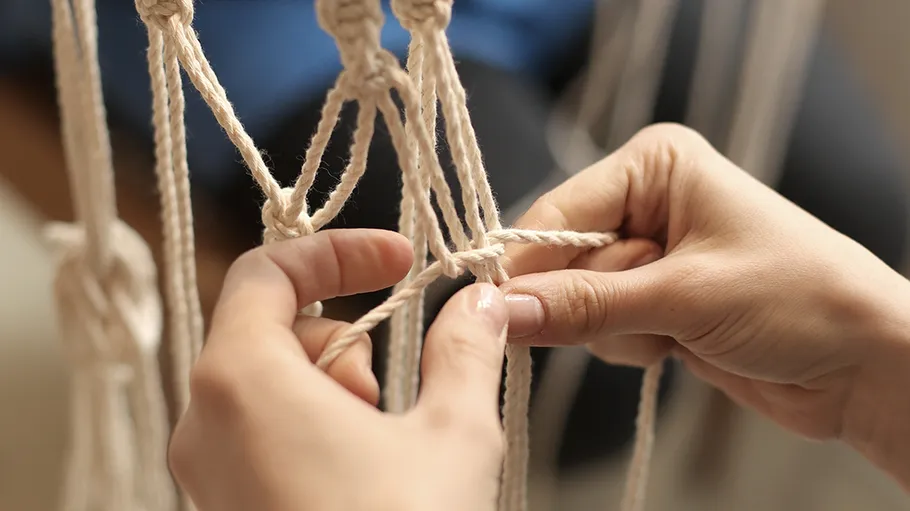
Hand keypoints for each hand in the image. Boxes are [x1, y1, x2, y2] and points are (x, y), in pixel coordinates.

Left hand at [169, 229, 506, 510]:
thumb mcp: (454, 436)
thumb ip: (466, 351)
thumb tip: (482, 302)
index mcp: (242, 381)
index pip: (267, 270)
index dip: (339, 252)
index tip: (400, 259)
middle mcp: (204, 422)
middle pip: (270, 326)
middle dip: (345, 337)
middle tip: (394, 393)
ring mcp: (206, 470)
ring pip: (268, 382)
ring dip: (334, 388)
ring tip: (382, 445)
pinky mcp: (223, 505)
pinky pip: (261, 432)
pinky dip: (314, 428)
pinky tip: (362, 475)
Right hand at [499, 124, 909, 484]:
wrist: (865, 364)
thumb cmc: (800, 300)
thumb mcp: (686, 296)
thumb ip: (588, 304)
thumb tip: (502, 309)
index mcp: (654, 165)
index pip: (556, 213)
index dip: (528, 265)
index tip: (499, 309)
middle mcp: (647, 201)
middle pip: (561, 259)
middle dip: (593, 300)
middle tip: (644, 315)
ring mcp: (650, 252)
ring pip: (579, 299)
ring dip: (618, 328)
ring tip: (679, 327)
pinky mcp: (654, 299)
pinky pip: (603, 327)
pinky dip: (631, 344)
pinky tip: (680, 344)